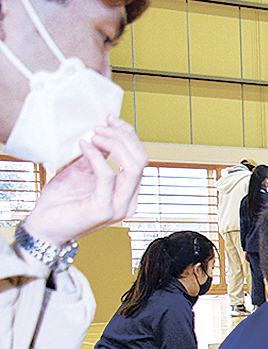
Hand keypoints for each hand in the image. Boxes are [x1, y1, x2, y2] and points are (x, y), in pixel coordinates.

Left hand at [21, 117, 146, 251]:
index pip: (141, 160)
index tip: (111, 120)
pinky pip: (107, 176)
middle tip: (101, 126)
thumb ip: (97, 159)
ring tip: (93, 135)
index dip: (129, 136)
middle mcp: (128, 202)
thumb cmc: (61, 203)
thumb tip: (105, 136)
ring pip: (133, 168)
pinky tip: (84, 146)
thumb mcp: (82, 173)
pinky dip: (96, 156)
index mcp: (128, 194)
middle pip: (141, 162)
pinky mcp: (103, 210)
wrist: (44, 228)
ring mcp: (118, 207)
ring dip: (114, 145)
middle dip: (123, 137)